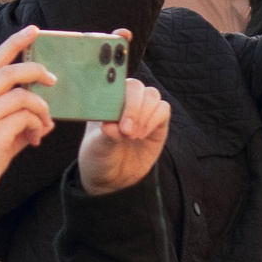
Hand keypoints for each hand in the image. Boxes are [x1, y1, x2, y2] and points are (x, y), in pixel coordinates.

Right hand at [0, 26, 54, 195]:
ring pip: (22, 95)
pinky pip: (26, 118)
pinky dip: (37, 126)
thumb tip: (46, 118)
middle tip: (54, 80)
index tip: (34, 30)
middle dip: (36, 71)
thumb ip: (14, 118)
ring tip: (45, 124)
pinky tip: (37, 139)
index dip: (14, 44)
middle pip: (9, 72)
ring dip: (41, 108)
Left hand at [77, 75, 170, 194]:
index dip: (118, 97)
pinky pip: (163, 110)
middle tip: (126, 131)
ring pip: (152, 95)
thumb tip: (111, 126)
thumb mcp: (97, 148)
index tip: (115, 119)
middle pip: (136, 87)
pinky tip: (143, 135)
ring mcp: (143, 110)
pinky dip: (154, 120)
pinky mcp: (157, 122)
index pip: (115, 84)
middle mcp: (125, 101)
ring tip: (133, 136)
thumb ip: (106, 135)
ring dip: (144, 114)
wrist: (112, 178)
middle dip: (133, 107)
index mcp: (105, 100)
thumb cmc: (98, 156)